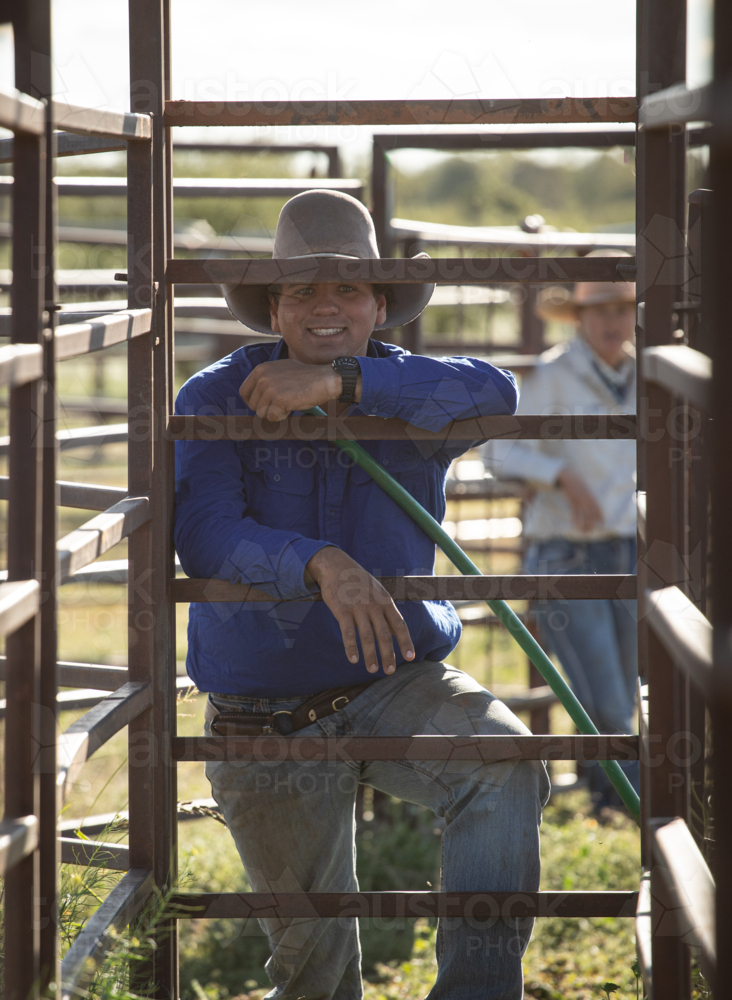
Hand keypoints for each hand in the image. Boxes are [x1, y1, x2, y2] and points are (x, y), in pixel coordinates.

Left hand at [239, 359, 358, 420]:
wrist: (324, 379)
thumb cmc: (305, 377)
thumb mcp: (281, 371)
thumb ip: (267, 380)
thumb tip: (254, 398)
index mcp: (260, 369)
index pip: (244, 392)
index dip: (253, 402)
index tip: (264, 406)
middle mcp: (262, 377)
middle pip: (253, 405)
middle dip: (266, 409)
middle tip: (282, 403)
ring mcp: (270, 388)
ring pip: (262, 413)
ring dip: (275, 413)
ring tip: (289, 403)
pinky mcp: (279, 399)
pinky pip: (273, 418)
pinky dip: (283, 416)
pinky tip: (293, 406)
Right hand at [305, 547, 414, 673]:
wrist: (337, 566)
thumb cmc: (359, 582)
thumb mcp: (377, 592)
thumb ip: (386, 611)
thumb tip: (397, 632)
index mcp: (385, 601)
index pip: (399, 624)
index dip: (405, 642)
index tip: (411, 657)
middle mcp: (374, 606)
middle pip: (384, 634)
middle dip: (388, 654)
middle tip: (390, 671)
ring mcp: (358, 608)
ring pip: (367, 636)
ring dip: (370, 655)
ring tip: (372, 670)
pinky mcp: (342, 611)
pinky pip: (348, 633)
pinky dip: (351, 647)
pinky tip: (353, 659)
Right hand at [556, 467, 603, 531]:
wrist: (569, 477)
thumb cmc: (578, 483)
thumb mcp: (586, 489)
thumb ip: (589, 497)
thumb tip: (592, 505)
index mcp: (592, 496)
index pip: (598, 508)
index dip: (601, 516)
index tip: (602, 523)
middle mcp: (587, 499)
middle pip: (592, 514)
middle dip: (592, 523)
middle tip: (592, 531)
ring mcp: (580, 501)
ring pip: (584, 515)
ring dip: (585, 524)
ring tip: (585, 531)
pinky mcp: (572, 501)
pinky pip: (575, 513)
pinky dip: (575, 520)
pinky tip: (575, 526)